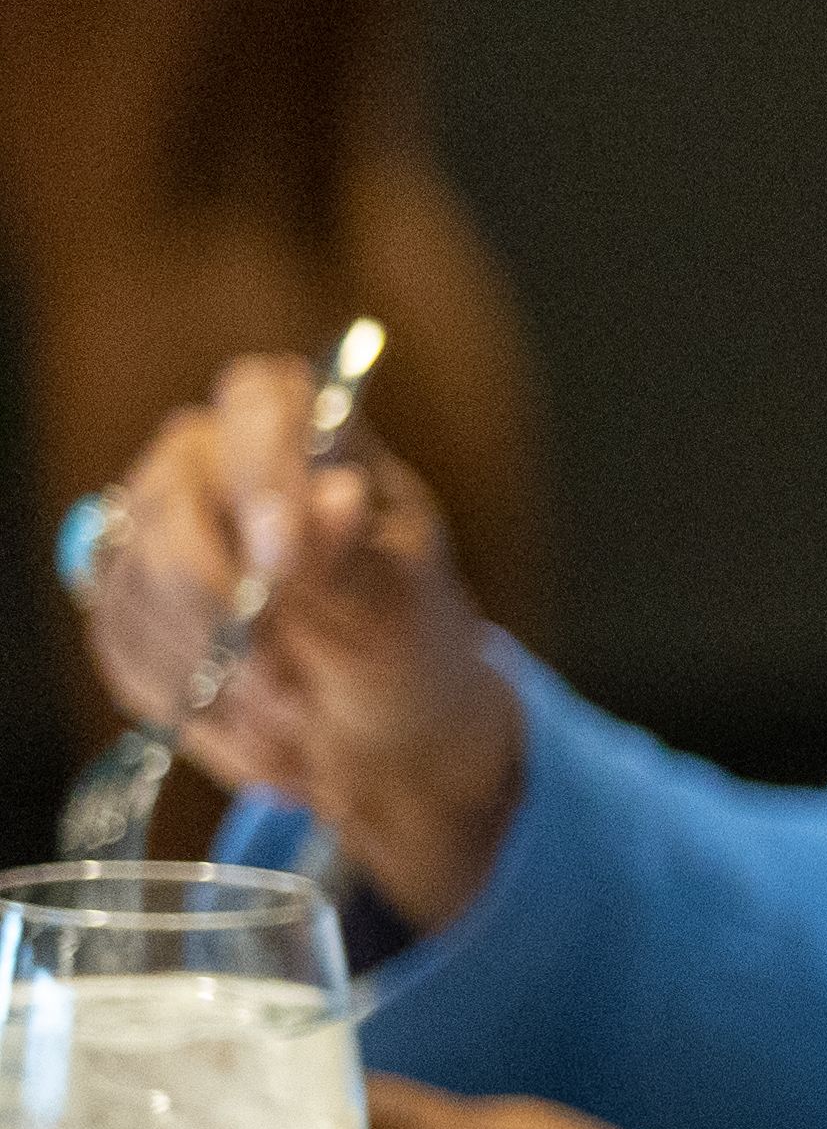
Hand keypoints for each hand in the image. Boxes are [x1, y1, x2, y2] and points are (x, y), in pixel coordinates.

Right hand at [72, 358, 519, 917]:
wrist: (378, 728)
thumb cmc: (403, 644)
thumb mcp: (400, 605)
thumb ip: (352, 555)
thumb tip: (333, 494)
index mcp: (313, 441)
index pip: (261, 399)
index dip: (259, 466)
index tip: (280, 556)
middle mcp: (219, 465)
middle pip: (173, 501)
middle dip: (227, 606)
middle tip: (291, 683)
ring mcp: (158, 529)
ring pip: (139, 580)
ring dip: (214, 668)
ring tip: (292, 716)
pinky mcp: (126, 600)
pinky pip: (121, 640)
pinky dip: (188, 698)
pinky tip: (251, 724)